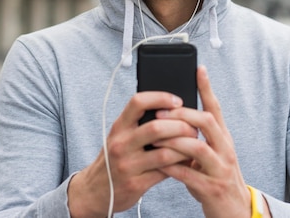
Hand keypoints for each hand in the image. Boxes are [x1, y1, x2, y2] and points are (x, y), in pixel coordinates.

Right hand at [68, 91, 197, 216]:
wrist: (95, 191)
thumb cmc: (114, 158)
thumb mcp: (120, 136)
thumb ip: (138, 123)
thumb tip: (172, 109)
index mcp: (118, 127)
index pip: (138, 102)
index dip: (160, 98)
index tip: (178, 101)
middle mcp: (121, 144)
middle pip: (156, 128)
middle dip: (181, 126)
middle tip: (193, 128)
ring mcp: (127, 165)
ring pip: (165, 153)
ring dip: (185, 148)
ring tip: (194, 145)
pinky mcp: (136, 184)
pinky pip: (165, 172)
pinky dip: (180, 165)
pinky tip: (186, 160)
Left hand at [153, 65, 251, 217]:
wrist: (235, 212)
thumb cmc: (216, 179)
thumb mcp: (210, 155)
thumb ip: (195, 138)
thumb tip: (171, 119)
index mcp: (223, 139)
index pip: (216, 108)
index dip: (207, 88)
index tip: (198, 68)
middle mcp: (225, 150)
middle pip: (208, 123)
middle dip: (183, 115)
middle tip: (160, 112)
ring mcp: (220, 170)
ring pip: (198, 148)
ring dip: (175, 141)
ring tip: (156, 138)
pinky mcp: (212, 189)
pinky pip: (190, 176)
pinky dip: (173, 168)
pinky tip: (160, 164)